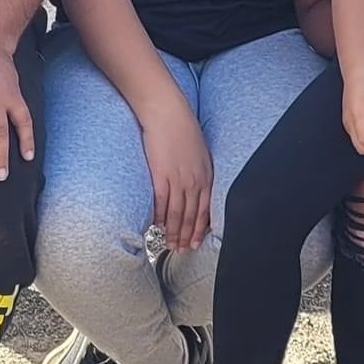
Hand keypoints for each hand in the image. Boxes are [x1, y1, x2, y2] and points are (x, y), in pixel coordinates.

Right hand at [137, 98, 214, 249]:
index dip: (200, 229)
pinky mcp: (161, 176)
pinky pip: (162, 203)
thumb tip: (194, 187)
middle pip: (191, 216)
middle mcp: (195, 180)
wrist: (168, 112)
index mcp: (206, 175)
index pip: (205, 210)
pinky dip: (160, 217)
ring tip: (170, 245)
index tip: (196, 243)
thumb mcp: (199, 152)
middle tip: (182, 251)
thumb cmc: (183, 128)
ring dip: (173, 232)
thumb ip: (199, 171)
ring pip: (177, 214)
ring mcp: (178, 179)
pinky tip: (157, 226)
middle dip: (187, 236)